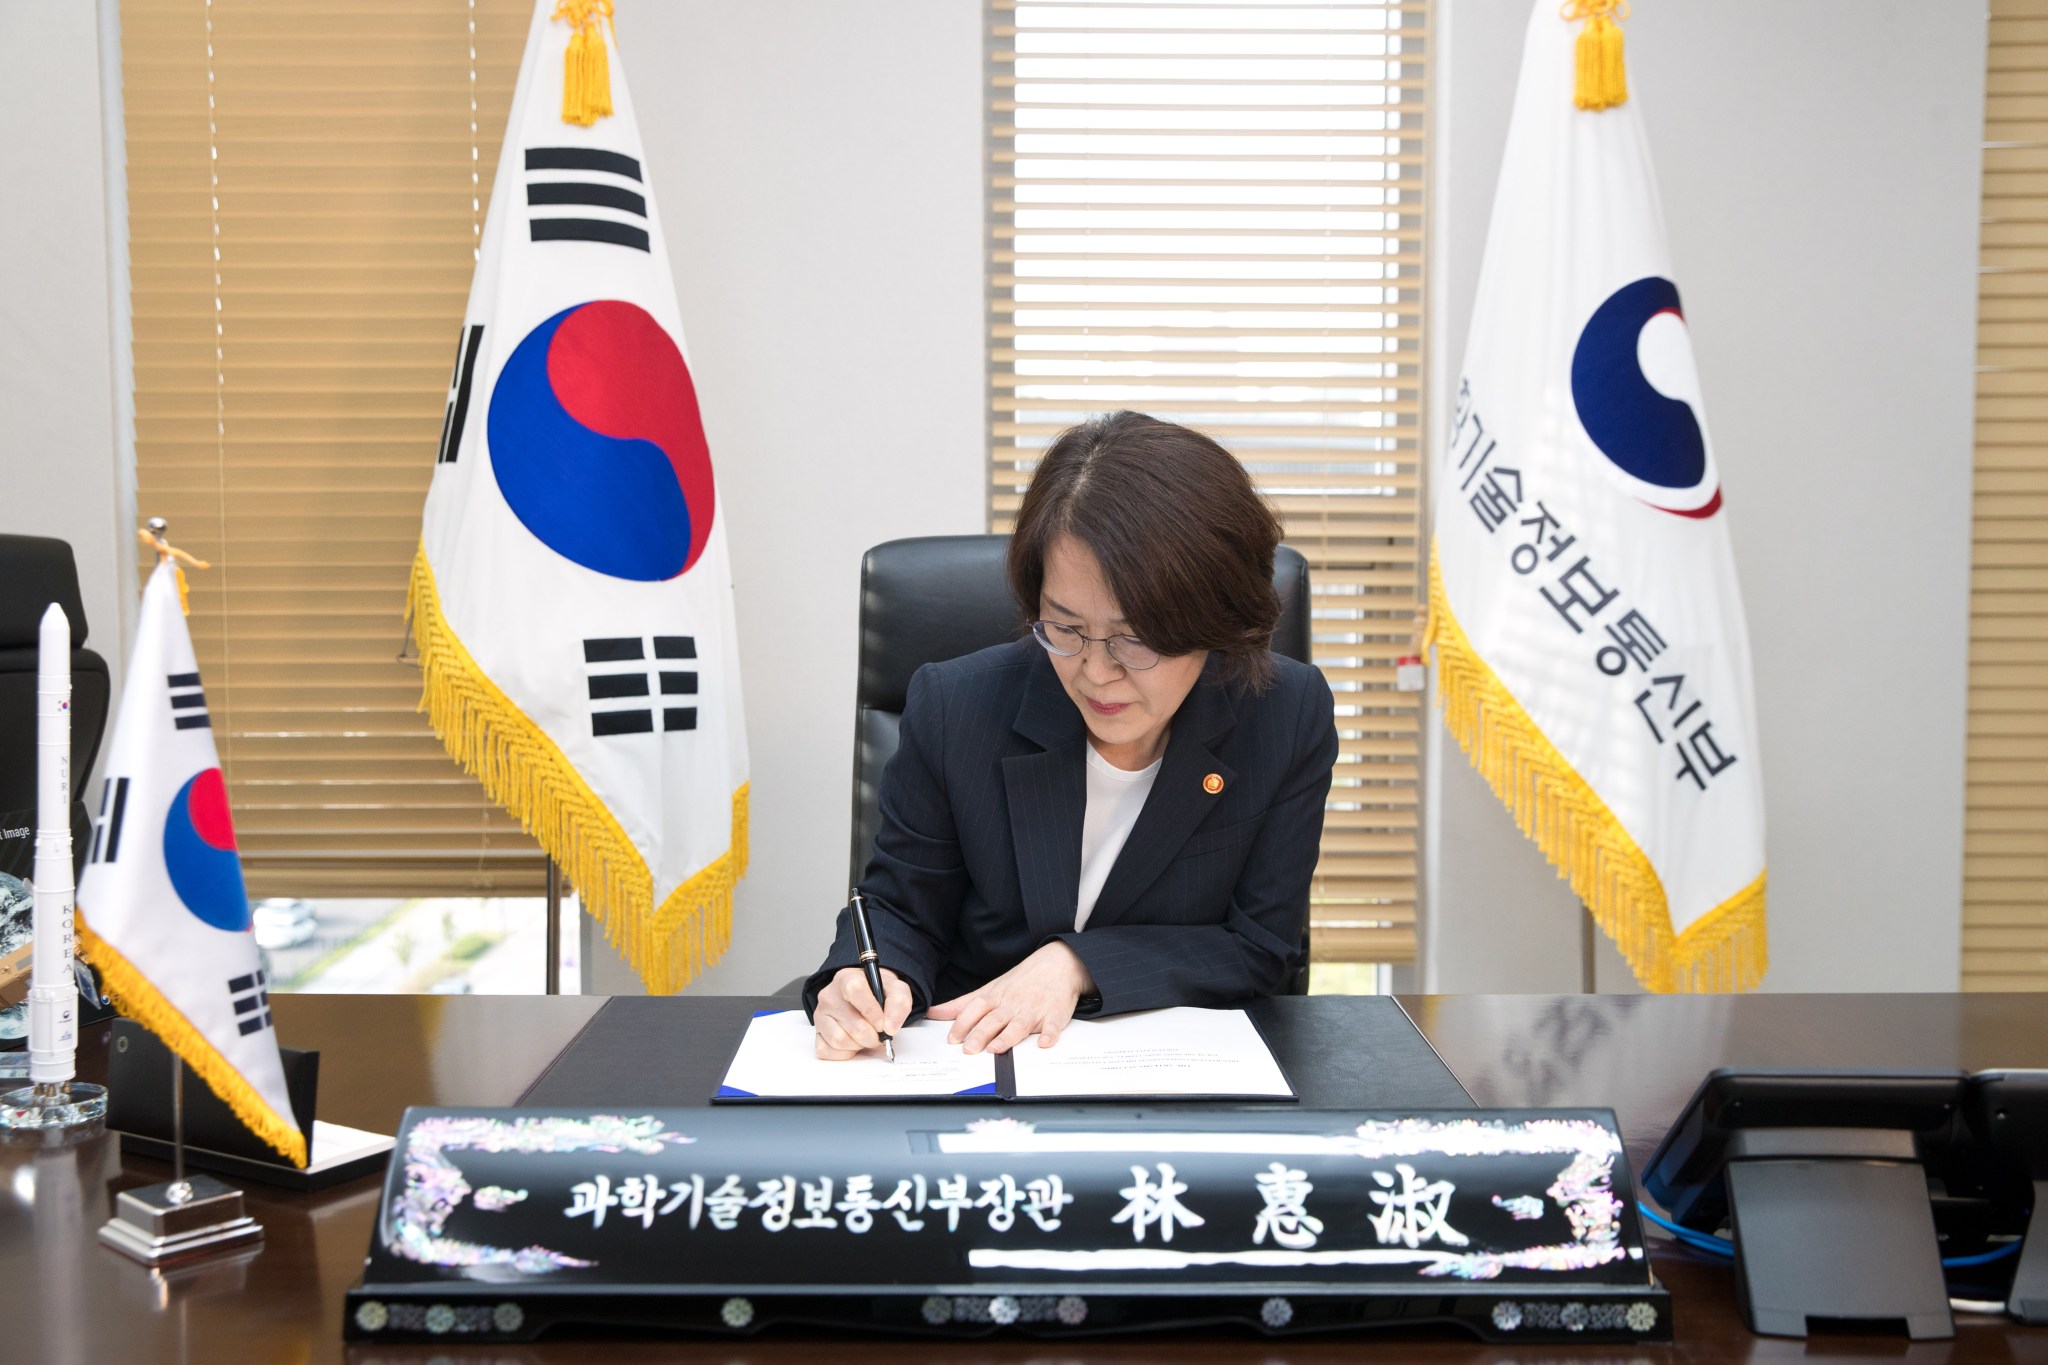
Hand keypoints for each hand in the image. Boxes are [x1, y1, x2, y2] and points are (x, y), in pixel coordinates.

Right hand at [814, 966, 911, 1059]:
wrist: (866, 996)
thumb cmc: (877, 993)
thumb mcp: (895, 990)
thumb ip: (899, 1003)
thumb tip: (890, 1027)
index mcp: (847, 979)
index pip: (855, 990)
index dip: (872, 1011)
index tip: (883, 1023)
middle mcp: (829, 996)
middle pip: (854, 1026)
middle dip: (873, 1036)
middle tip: (879, 1033)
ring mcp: (821, 1016)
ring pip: (840, 1040)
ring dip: (859, 1045)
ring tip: (865, 1036)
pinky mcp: (817, 1033)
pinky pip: (827, 1051)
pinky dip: (845, 1053)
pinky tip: (852, 1043)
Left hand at [927, 942, 1093, 1054]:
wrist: (1058, 963)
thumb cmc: (1021, 981)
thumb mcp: (989, 989)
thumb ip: (961, 1005)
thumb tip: (933, 1013)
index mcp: (996, 998)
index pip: (975, 1010)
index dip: (963, 1024)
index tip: (952, 1039)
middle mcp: (1012, 1004)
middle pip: (994, 1019)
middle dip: (980, 1034)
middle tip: (969, 1049)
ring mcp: (1034, 1010)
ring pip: (1019, 1025)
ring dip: (1007, 1037)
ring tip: (996, 1048)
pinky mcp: (1054, 1015)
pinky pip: (1053, 1026)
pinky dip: (1049, 1035)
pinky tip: (1044, 1043)